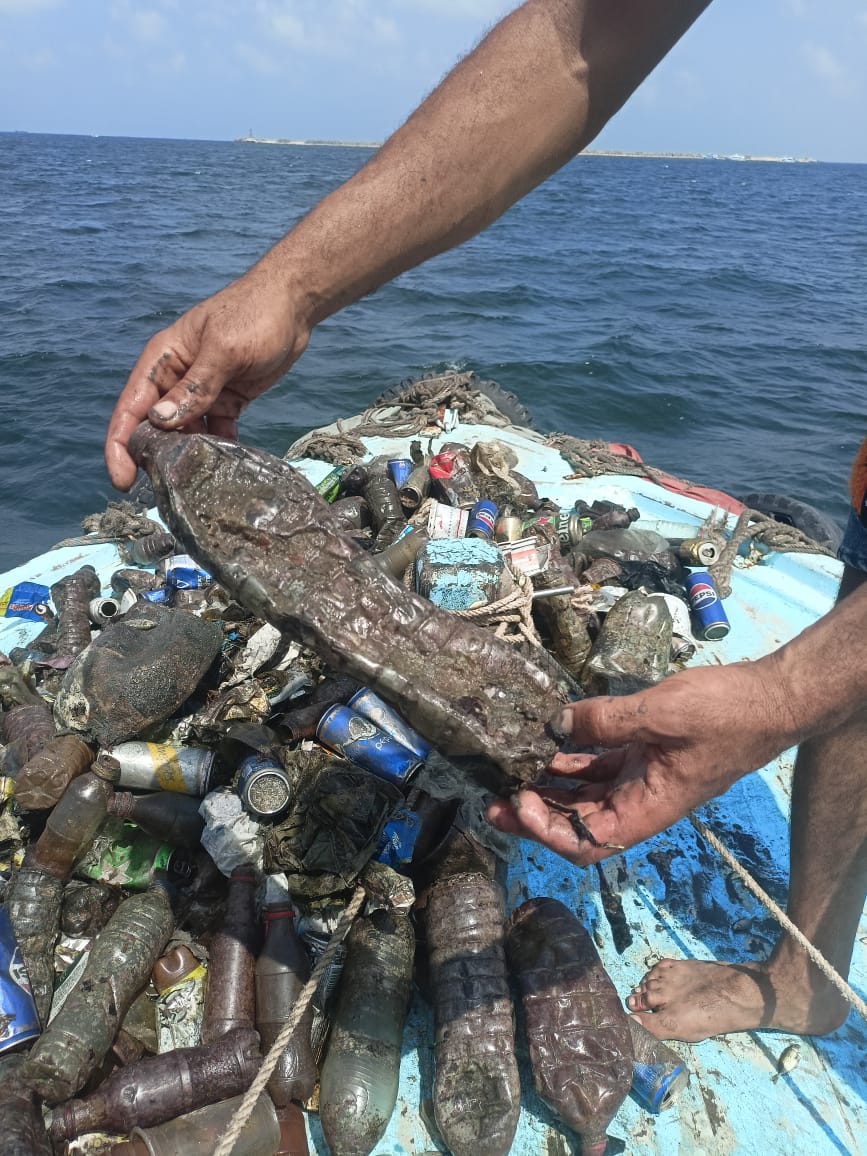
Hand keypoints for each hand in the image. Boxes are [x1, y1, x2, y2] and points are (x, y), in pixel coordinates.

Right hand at [105, 266, 309, 489]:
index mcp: (163, 361)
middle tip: (168, 491)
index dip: (121, 446)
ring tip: (198, 485)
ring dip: (189, 458)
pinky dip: (218, 449)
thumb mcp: (224, 351)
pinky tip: (225, 470)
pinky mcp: (227, 400)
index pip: (131, 408)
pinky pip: (216, 432)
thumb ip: (195, 387)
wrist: (294, 305)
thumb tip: (161, 422)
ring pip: (186, 433)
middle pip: (155, 427)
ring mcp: (202, 391)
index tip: (123, 481)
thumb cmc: (254, 315)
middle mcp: (176, 379)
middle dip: (156, 458)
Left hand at [487, 659, 794, 865]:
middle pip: (576, 822)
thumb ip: (604, 721)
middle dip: (533, 812)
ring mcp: (640, 778)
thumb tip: (555, 723)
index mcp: (648, 809)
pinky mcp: (642, 753)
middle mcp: (640, 801)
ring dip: (546, 784)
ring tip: (508, 767)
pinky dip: (569, 756)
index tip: (521, 803)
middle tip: (492, 796)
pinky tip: (543, 739)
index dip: (548, 833)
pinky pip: (596, 763)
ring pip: (582, 792)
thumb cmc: (726, 714)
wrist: (769, 698)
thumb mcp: (659, 714)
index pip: (586, 843)